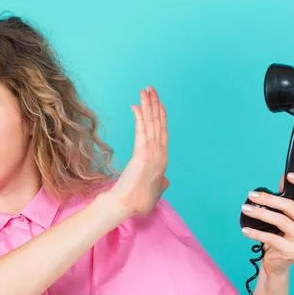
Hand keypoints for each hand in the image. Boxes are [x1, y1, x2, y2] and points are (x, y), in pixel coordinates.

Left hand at [104, 86, 168, 218]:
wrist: (127, 205)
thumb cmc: (139, 201)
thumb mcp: (155, 190)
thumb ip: (161, 183)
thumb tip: (165, 181)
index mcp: (162, 160)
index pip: (162, 133)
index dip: (161, 116)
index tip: (159, 103)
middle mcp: (160, 153)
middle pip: (158, 124)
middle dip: (155, 105)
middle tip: (151, 89)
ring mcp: (152, 153)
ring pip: (151, 124)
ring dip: (149, 105)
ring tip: (146, 90)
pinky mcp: (142, 154)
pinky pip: (142, 131)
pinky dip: (140, 117)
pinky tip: (137, 106)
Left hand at [240, 172, 293, 276]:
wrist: (276, 265)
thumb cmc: (278, 238)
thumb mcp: (282, 218)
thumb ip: (284, 200)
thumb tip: (283, 178)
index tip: (289, 175)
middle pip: (290, 206)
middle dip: (269, 199)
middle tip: (252, 196)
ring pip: (280, 220)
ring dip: (260, 213)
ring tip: (246, 209)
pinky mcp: (293, 251)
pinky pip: (272, 238)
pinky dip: (256, 233)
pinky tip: (245, 230)